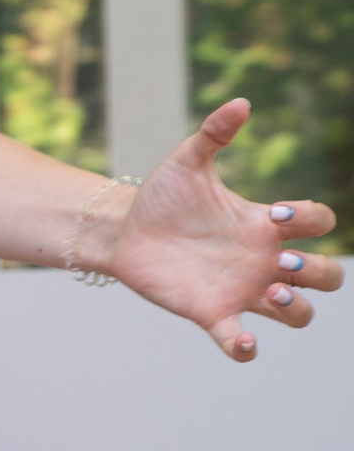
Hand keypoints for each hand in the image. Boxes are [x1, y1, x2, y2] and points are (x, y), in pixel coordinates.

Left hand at [110, 98, 342, 361]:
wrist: (123, 231)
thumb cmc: (162, 198)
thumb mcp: (186, 163)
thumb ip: (213, 134)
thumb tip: (240, 103)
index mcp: (265, 225)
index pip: (320, 223)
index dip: (312, 219)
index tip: (275, 214)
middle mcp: (263, 260)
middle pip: (327, 275)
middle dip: (318, 270)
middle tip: (278, 261)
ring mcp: (242, 290)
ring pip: (299, 313)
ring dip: (296, 308)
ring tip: (267, 292)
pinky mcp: (212, 313)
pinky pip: (240, 341)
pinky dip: (245, 347)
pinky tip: (241, 341)